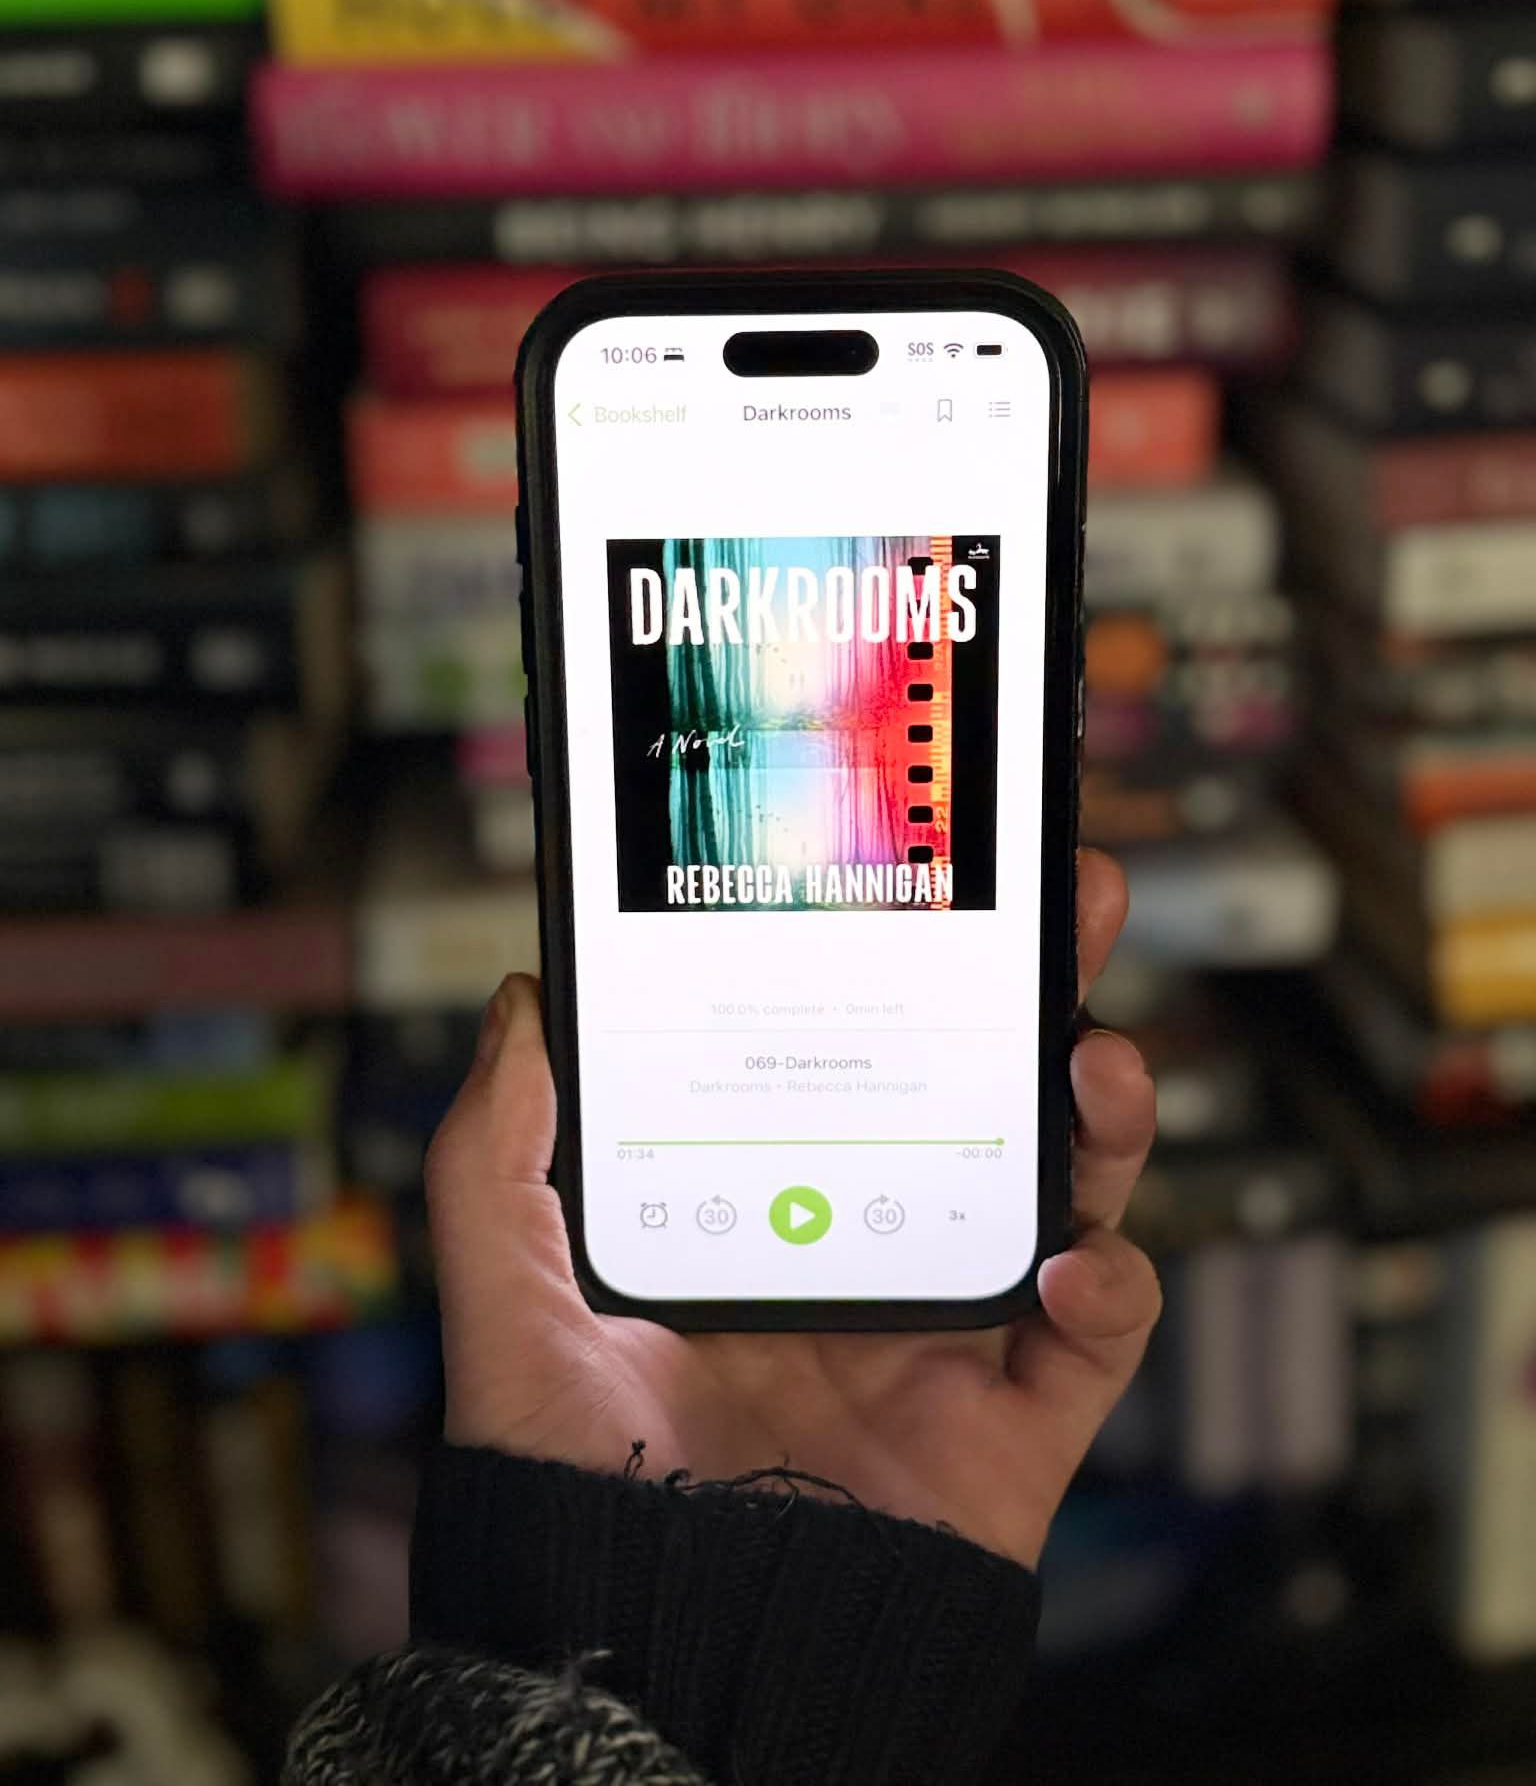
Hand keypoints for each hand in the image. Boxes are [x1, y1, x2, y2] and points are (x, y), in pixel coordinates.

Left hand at [426, 849, 1159, 1570]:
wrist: (648, 1648)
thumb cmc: (568, 1482)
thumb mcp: (511, 1293)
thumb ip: (498, 1152)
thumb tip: (521, 1001)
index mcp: (779, 1203)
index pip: (869, 1059)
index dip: (914, 969)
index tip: (933, 880)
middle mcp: (877, 1253)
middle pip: (992, 1098)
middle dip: (1049, 991)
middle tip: (1079, 901)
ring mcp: (952, 1337)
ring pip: (1071, 1195)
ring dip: (1104, 1115)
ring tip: (1092, 1058)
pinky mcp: (1012, 1429)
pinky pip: (1099, 1344)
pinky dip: (1115, 1288)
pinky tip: (1073, 1259)